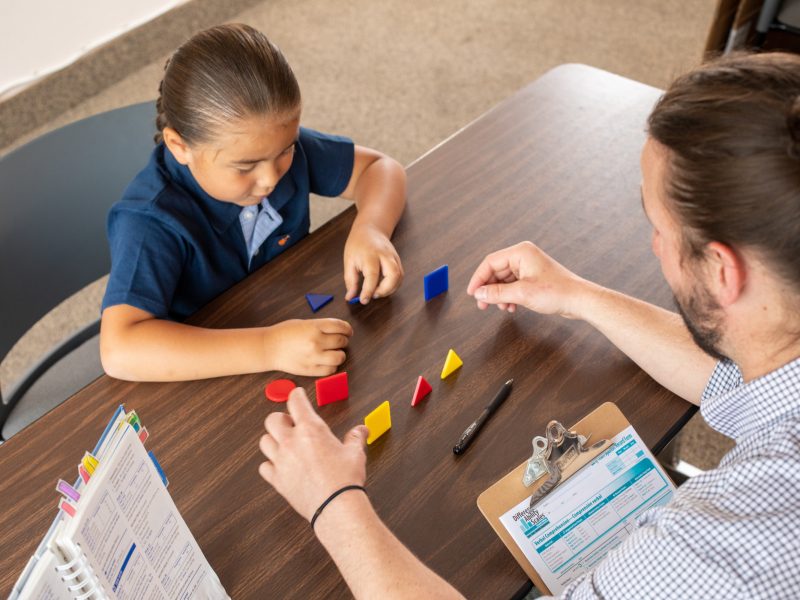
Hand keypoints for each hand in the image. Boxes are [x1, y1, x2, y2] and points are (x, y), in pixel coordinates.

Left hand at [258, 387, 368, 520]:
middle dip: (280, 419)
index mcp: (310, 429)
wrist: (335, 506)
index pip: (295, 402)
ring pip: (264, 441)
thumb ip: (355, 438)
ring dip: (272, 440)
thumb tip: (362, 430)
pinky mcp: (277, 479)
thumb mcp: (355, 453)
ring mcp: (281, 461)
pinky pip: (264, 467)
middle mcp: (291, 442)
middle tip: (290, 424)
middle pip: (272, 420)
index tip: (297, 395)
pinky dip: (270, 465)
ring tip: (283, 444)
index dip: (296, 395)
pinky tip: (279, 466)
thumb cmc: (345, 479)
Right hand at [264, 319, 352, 375]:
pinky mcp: (311, 370)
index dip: (348, 329)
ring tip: (335, 353)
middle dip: (344, 340)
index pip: (341, 326)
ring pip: (340, 357)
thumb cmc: (284, 333)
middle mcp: (316, 341)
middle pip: (342, 341)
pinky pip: (330, 370)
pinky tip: (327, 362)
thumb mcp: (304, 323)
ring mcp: (314, 357)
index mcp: (314, 327)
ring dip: (340, 354)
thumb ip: (321, 326)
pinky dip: (332, 366)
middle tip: (340, 341)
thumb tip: (339, 331)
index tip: (348, 331)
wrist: (269, 348)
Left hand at [343, 223, 403, 303]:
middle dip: (385, 290)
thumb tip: (350, 297)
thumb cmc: (358, 244)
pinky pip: (400, 276)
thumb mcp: (349, 261)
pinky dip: (393, 285)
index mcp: (370, 255)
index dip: (368, 291)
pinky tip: (383, 287)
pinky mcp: (398, 261)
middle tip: (373, 295)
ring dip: (390, 289)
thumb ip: (350, 280)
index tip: (363, 300)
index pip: (372, 276)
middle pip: (393, 275)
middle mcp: (385, 256)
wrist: (371, 229)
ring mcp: (394, 257)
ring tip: (377, 292)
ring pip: (399, 277)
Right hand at [466, 241, 587, 317]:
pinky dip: (509, 296)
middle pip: (496, 271)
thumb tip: (479, 294)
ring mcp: (529, 267)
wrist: (579, 300)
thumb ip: (497, 293)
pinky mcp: (533, 277)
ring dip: (500, 295)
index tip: (472, 293)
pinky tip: (511, 307)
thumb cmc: (557, 292)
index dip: (478, 278)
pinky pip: (514, 285)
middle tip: (482, 304)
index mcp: (520, 252)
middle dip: (489, 289)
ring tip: (500, 307)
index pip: (490, 262)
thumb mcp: (522, 294)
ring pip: (504, 280)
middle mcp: (524, 256)